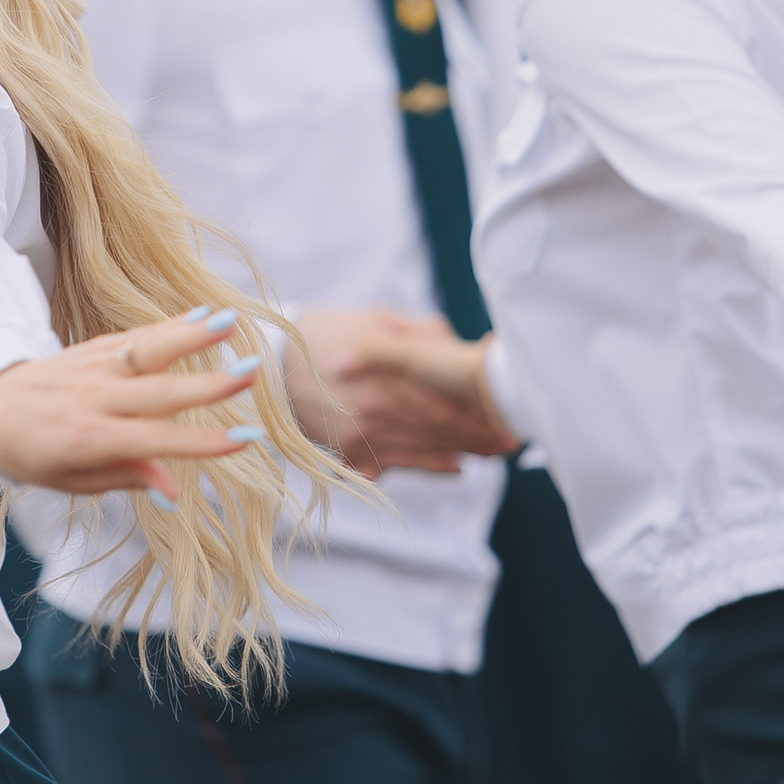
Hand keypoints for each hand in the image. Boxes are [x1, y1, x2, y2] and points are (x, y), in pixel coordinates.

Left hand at [0, 309, 257, 502]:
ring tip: (231, 323)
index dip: (201, 442)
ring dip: (193, 336)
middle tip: (251, 375)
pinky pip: (138, 335)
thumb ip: (125, 478)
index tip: (244, 440)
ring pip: (150, 350)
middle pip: (160, 391)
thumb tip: (173, 490)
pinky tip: (204, 315)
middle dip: (210, 384)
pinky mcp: (95, 347)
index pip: (155, 440)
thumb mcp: (72, 480)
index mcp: (89, 438)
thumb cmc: (31, 453)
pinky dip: (172, 325)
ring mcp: (95, 367)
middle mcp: (95, 398)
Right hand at [288, 310, 518, 477]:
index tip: (507, 413)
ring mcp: (361, 435)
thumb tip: (450, 340)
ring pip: (421, 448)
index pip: (442, 400)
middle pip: (437, 428)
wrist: (271, 361)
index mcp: (384, 375)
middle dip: (476, 435)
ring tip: (493, 453)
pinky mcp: (348, 451)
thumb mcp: (372, 318)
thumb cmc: (325, 332)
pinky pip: (394, 463)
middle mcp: (375, 410)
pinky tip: (454, 465)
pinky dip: (426, 465)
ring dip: (460, 451)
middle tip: (511, 440)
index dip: (476, 411)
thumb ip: (413, 331)